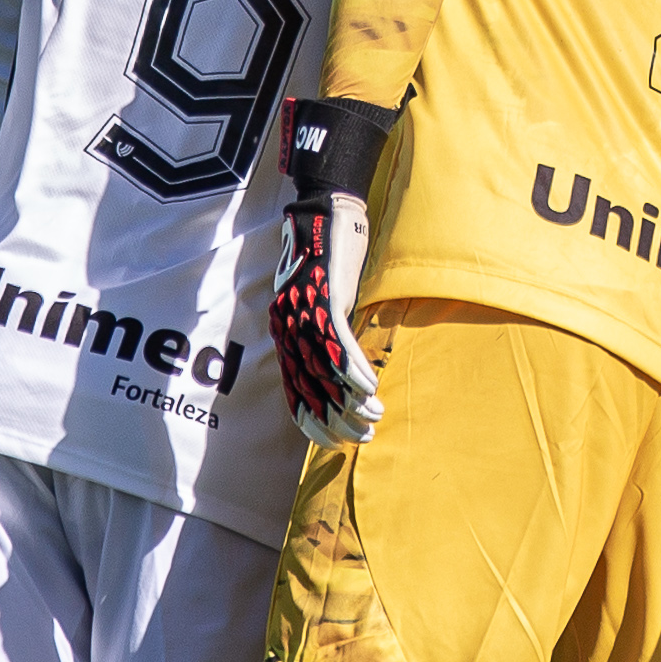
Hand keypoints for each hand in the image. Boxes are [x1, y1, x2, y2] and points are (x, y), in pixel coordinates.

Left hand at [271, 191, 383, 442]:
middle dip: (337, 419)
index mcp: (285, 335)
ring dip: (353, 400)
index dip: (313, 421)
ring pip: (326, 371)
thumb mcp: (320, 305)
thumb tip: (340, 369)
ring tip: (375, 417)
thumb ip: (324, 335)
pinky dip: (355, 370)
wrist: (324, 219)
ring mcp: (305, 315)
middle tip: (363, 436)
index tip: (335, 442)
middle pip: (311, 388)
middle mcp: (289, 330)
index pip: (294, 392)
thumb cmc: (326, 263)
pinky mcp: (325, 300)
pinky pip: (339, 345)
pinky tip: (371, 389)